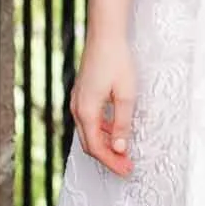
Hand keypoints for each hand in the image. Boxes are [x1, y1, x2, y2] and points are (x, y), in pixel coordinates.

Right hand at [70, 38, 136, 173]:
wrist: (105, 35)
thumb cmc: (117, 61)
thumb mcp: (126, 95)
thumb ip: (122, 124)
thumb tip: (121, 149)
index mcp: (86, 111)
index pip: (97, 147)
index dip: (112, 162)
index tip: (126, 170)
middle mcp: (77, 108)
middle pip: (90, 144)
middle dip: (108, 158)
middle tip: (126, 166)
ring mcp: (78, 101)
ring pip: (88, 133)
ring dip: (105, 145)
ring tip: (123, 153)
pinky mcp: (82, 94)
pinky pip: (89, 121)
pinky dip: (101, 131)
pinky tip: (115, 131)